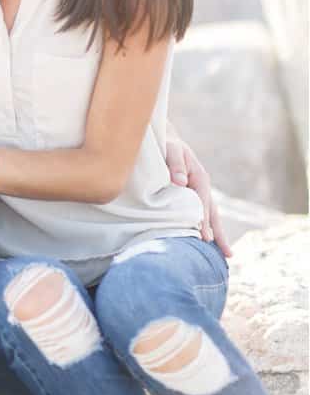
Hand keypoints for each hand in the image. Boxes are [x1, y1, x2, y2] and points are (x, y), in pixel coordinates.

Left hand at [165, 133, 230, 256]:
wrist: (167, 139)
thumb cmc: (167, 144)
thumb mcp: (171, 149)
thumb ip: (175, 163)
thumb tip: (180, 182)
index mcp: (199, 178)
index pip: (203, 204)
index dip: (203, 221)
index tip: (205, 238)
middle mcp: (202, 186)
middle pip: (213, 213)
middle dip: (219, 233)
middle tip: (227, 255)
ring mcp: (198, 191)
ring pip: (209, 215)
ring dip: (216, 233)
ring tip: (226, 254)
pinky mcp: (191, 195)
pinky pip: (200, 213)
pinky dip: (205, 226)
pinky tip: (207, 240)